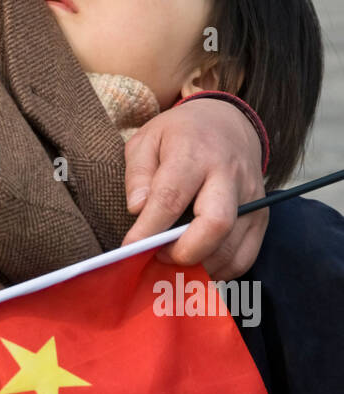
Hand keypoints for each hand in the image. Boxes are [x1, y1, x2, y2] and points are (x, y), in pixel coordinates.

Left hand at [121, 97, 266, 278]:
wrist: (228, 123)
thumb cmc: (180, 135)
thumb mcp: (147, 140)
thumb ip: (138, 174)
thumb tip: (138, 210)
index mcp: (194, 153)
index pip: (172, 196)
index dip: (150, 228)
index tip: (130, 248)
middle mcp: (228, 175)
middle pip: (215, 224)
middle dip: (184, 252)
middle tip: (159, 255)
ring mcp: (250, 198)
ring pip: (232, 247)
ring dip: (199, 265)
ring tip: (174, 259)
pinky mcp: (261, 216)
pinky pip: (245, 256)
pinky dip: (220, 270)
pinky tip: (199, 263)